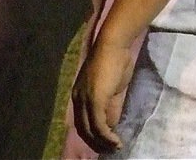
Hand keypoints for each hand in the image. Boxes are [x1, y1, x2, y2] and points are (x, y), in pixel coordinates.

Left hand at [71, 34, 137, 153]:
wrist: (113, 46)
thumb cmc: (115, 62)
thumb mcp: (112, 88)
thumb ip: (110, 106)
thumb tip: (112, 124)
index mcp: (79, 95)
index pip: (82, 122)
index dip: (93, 135)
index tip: (105, 143)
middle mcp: (78, 99)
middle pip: (84, 129)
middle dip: (97, 143)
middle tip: (111, 150)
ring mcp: (85, 100)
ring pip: (90, 130)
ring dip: (104, 142)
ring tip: (116, 147)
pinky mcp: (94, 100)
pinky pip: (99, 125)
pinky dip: (107, 136)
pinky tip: (116, 141)